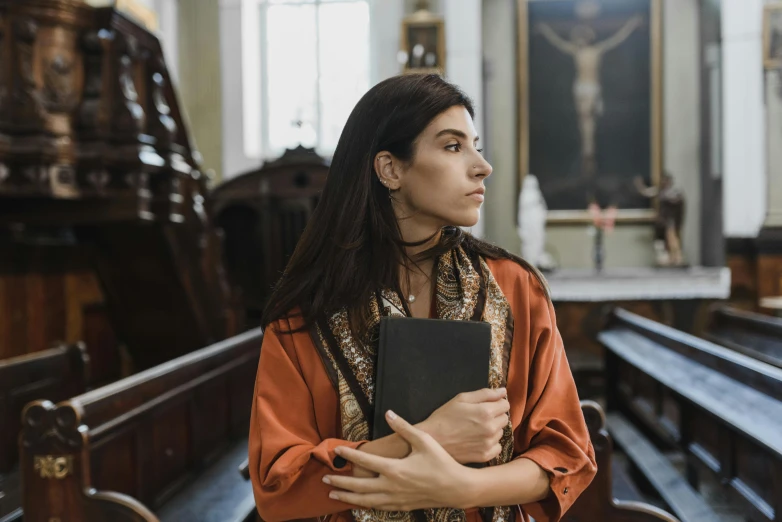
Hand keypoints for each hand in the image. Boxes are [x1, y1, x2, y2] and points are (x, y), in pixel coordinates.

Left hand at [325, 411, 474, 510]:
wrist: (456, 488)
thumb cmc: (441, 462)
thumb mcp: (424, 441)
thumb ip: (404, 427)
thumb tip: (388, 413)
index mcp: (395, 469)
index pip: (365, 461)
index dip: (349, 454)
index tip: (337, 450)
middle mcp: (391, 486)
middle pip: (358, 485)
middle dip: (340, 481)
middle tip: (325, 477)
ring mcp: (395, 499)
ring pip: (365, 499)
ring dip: (347, 496)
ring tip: (333, 493)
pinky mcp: (401, 506)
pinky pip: (377, 507)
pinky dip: (364, 504)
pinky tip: (357, 503)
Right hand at [419, 388, 509, 464]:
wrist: (432, 439)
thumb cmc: (444, 417)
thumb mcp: (461, 399)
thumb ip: (484, 394)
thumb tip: (503, 391)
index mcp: (486, 412)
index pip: (505, 405)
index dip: (496, 403)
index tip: (486, 406)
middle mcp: (491, 428)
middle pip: (504, 418)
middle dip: (495, 416)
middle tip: (479, 417)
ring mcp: (489, 443)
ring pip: (500, 432)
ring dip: (493, 429)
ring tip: (476, 429)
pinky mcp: (485, 455)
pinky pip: (497, 447)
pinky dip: (491, 443)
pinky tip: (478, 441)